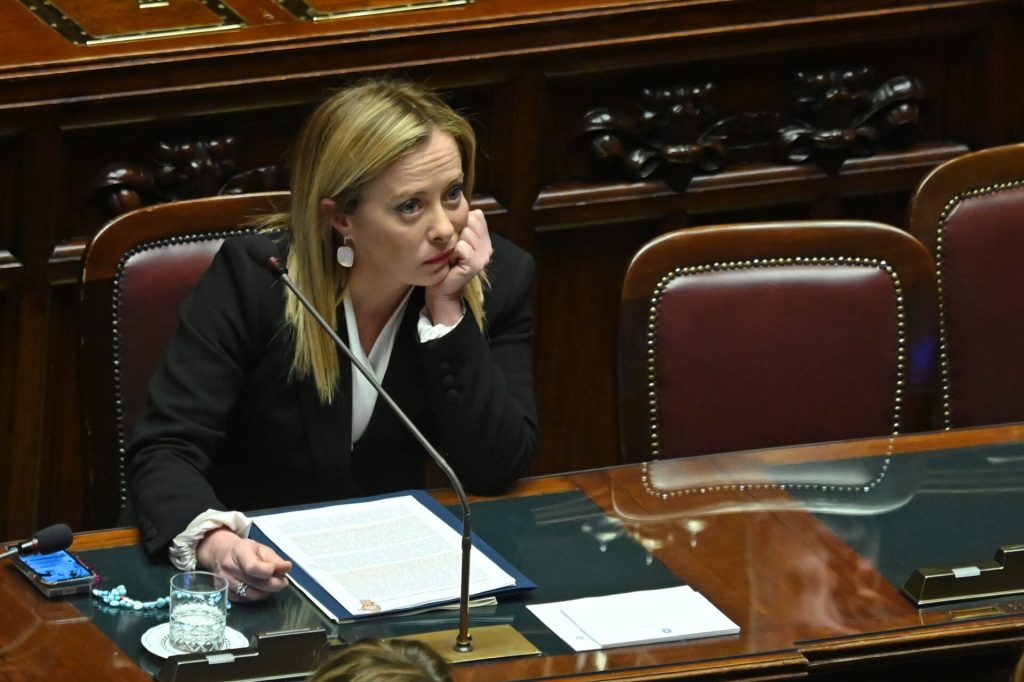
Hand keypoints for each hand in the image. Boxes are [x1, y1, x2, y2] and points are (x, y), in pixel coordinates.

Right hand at [196, 527, 292, 601]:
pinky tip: (261, 589)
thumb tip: (287, 567)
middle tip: (283, 581)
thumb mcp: (261, 548)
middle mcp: (229, 568)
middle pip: (255, 584)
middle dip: (274, 585)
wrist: (220, 554)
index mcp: (240, 552)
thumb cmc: (244, 550)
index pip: (252, 567)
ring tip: (273, 585)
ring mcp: (225, 583)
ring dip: (266, 592)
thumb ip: (274, 559)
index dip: (269, 571)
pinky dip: (256, 597)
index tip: (280, 570)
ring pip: (251, 595)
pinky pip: (245, 600)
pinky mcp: (225, 593)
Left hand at [426, 209, 491, 324]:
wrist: (441, 289)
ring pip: (466, 232)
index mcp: (484, 238)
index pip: (476, 215)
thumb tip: (464, 207)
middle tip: (452, 249)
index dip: (461, 223)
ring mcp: (484, 255)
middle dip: (457, 232)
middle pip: (470, 221)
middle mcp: (488, 245)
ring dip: (453, 242)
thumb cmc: (444, 262)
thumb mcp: (454, 240)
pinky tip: (451, 261)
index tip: (455, 239)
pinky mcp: (476, 264)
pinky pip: (462, 246)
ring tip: (451, 255)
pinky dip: (453, 252)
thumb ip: (461, 225)